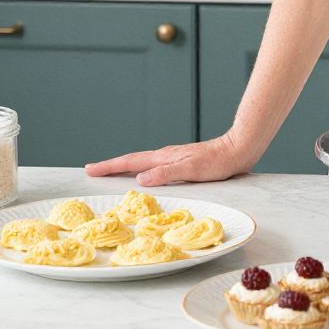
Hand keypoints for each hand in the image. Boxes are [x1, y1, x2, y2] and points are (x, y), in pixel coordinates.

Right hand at [83, 132, 250, 187]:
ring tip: (111, 172)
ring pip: (143, 162)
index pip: (131, 162)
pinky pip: (154, 166)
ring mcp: (174, 158)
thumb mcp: (191, 170)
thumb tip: (140, 178)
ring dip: (125, 167)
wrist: (238, 150)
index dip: (110, 166)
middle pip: (133, 160)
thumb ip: (166, 173)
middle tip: (92, 170)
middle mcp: (166, 156)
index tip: (90, 169)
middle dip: (112, 165)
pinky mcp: (182, 162)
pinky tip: (145, 174)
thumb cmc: (217, 162)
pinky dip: (141, 169)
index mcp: (164, 157)